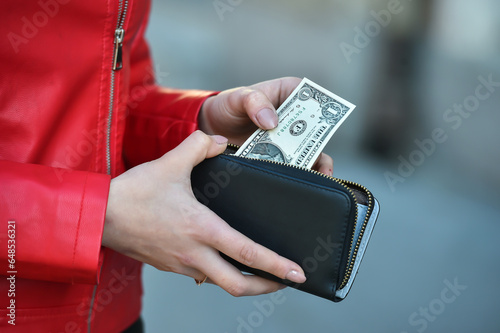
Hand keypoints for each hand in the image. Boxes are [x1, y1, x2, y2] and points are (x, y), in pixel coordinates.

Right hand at [103, 131, 306, 295]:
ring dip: (244, 281)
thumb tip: (219, 141)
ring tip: (260, 272)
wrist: (99, 216)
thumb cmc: (133, 194)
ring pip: (221, 283)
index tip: (297, 274)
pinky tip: (223, 259)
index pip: (247, 254)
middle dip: (267, 287)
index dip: (276, 266)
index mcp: (201, 229)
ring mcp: (182, 264)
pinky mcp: (171, 265)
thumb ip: (199, 146)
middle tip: (285, 282)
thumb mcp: (170, 163)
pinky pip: (202, 275)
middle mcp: (194, 253)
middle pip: (238, 286)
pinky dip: (220, 272)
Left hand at [199, 77, 333, 175]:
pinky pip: (296, 165)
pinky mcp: (282, 155)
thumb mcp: (238, 97)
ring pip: (310, 150)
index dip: (320, 110)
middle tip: (320, 156)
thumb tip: (272, 120)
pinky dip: (299, 174)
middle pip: (316, 129)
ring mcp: (289, 138)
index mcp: (289, 93)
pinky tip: (302, 183)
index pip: (312, 98)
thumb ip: (254, 102)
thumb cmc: (228, 106)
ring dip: (314, 163)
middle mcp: (294, 116)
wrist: (213, 128)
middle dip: (320, 143)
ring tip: (317, 176)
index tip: (321, 124)